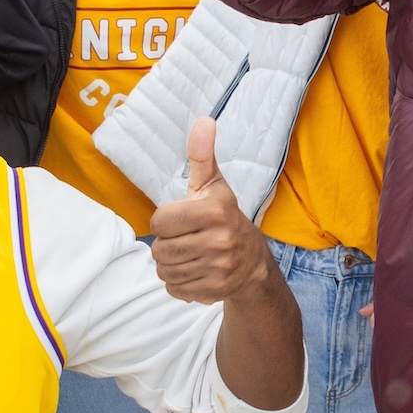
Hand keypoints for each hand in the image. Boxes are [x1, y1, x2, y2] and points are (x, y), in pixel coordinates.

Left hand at [148, 118, 276, 304]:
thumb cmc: (223, 215)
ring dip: (170, 263)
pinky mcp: (214, 291)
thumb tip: (204, 120)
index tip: (180, 219)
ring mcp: (218, 269)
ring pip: (164, 270)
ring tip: (189, 253)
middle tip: (185, 238)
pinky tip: (194, 270)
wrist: (252, 260)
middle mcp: (219, 242)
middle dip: (167, 244)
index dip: (165, 220)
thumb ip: (201, 155)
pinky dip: (178, 282)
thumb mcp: (213, 184)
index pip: (160, 222)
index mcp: (215, 212)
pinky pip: (174, 289)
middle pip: (160, 249)